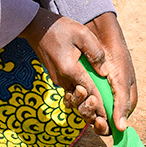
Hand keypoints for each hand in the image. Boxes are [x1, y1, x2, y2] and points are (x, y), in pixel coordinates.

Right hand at [20, 8, 110, 135]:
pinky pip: (70, 90)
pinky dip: (79, 96)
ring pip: (74, 97)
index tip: (109, 118)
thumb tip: (105, 72)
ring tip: (98, 111)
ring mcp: (58, 79)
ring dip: (84, 104)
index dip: (100, 106)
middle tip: (103, 119)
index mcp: (70, 69)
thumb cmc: (60, 28)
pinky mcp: (56, 77)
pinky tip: (88, 97)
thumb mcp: (82, 34)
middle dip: (92, 111)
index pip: (89, 92)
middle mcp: (62, 78)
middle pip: (80, 100)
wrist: (36, 27)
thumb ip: (95, 53)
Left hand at [85, 12, 136, 131]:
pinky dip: (73, 99)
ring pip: (88, 110)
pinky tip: (71, 94)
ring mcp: (97, 93)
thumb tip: (121, 129)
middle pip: (100, 119)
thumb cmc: (116, 59)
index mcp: (123, 100)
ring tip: (80, 98)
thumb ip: (121, 104)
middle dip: (93, 118)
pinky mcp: (85, 87)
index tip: (98, 123)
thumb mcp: (121, 81)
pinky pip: (78, 100)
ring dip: (82, 107)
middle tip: (88, 115)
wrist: (101, 36)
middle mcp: (110, 99)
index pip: (116, 123)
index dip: (106, 126)